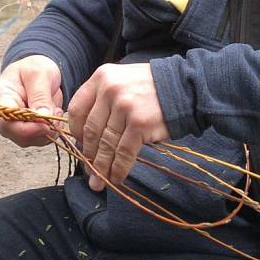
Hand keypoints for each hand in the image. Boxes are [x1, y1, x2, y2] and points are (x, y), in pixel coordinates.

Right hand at [0, 56, 62, 146]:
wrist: (38, 72)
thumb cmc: (34, 68)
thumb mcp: (39, 74)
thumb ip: (40, 96)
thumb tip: (43, 119)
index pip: (6, 121)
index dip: (27, 128)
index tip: (47, 124)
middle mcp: (1, 115)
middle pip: (17, 134)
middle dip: (41, 129)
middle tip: (56, 112)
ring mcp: (11, 125)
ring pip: (30, 140)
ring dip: (48, 130)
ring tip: (56, 109)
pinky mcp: (24, 131)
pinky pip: (38, 139)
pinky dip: (51, 131)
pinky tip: (55, 114)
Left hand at [67, 63, 168, 191]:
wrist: (184, 87)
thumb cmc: (151, 86)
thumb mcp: (121, 79)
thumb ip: (102, 98)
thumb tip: (84, 134)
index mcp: (101, 77)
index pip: (77, 109)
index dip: (75, 131)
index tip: (79, 145)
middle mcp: (109, 90)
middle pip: (90, 130)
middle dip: (88, 154)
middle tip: (88, 170)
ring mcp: (124, 107)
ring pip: (106, 144)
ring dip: (101, 167)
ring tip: (99, 182)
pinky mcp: (139, 124)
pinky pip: (124, 152)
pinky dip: (119, 169)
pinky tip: (117, 178)